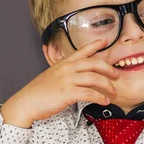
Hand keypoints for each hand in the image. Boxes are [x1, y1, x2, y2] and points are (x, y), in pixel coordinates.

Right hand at [0, 39, 118, 127]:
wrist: (26, 102)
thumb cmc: (38, 92)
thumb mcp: (51, 76)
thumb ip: (64, 73)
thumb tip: (76, 76)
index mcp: (63, 63)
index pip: (82, 51)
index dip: (95, 45)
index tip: (105, 41)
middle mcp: (67, 69)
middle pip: (94, 64)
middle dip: (108, 69)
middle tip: (117, 75)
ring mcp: (67, 80)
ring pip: (95, 79)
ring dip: (107, 86)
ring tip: (114, 93)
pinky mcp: (68, 93)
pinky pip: (90, 93)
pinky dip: (100, 97)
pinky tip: (104, 101)